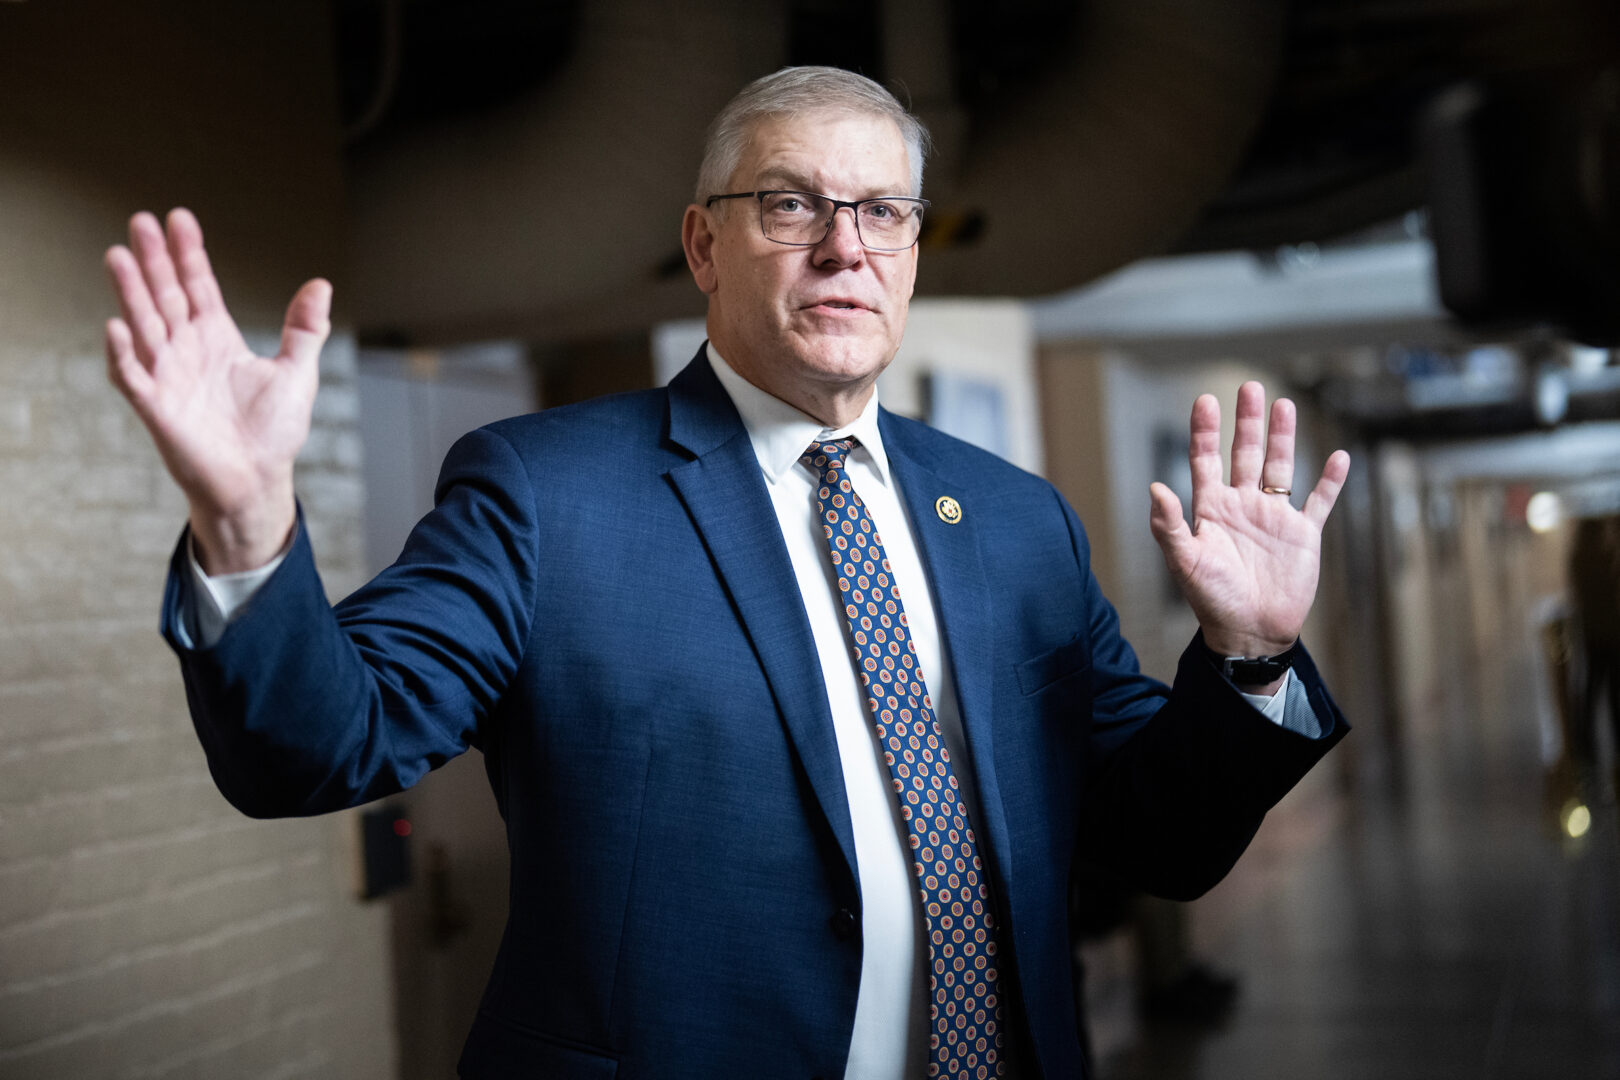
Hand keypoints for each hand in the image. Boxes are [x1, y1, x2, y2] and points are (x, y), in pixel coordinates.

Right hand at [104, 209, 329, 572]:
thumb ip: (305, 329)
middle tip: (141, 220)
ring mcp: (169, 377)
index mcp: (218, 339)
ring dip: (130, 293)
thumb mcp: (297, 372)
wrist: (258, 481)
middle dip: (154, 260)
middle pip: (166, 296)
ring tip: (119, 256)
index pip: (199, 286)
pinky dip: (123, 354)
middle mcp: (188, 351)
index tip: (180, 217)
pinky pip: (133, 377)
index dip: (189, 254)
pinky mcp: (157, 408)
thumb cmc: (273, 431)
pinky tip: (117, 326)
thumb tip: (321, 284)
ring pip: (144, 326)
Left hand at [1147, 381, 1349, 673]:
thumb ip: (1169, 526)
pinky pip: (1320, 501)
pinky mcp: (1303, 534)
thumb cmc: (1212, 600)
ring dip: (1283, 438)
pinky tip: (1339, 457)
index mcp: (1212, 509)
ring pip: (1281, 467)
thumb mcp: (1185, 563)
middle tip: (1249, 386)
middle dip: (1247, 422)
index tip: (1205, 401)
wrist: (1250, 633)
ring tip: (1284, 405)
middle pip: (1245, 454)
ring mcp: (1274, 518)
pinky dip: (1331, 481)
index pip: (1206, 460)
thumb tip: (1155, 488)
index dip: (1205, 431)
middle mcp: (1243, 506)